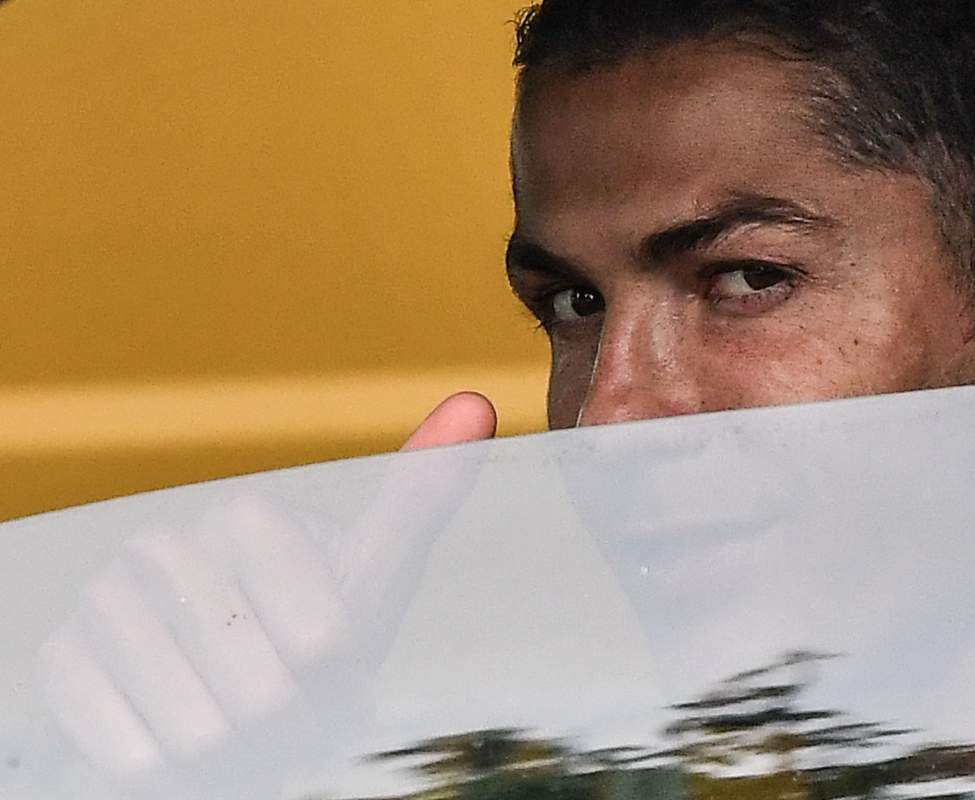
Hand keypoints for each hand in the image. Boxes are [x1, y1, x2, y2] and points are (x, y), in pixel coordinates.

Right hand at [36, 393, 496, 798]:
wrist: (223, 696)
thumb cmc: (310, 635)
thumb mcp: (376, 571)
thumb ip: (423, 494)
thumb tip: (476, 403)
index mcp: (248, 518)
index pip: (323, 645)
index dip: (336, 682)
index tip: (327, 669)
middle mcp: (164, 545)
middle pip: (264, 692)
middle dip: (287, 726)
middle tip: (283, 708)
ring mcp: (103, 602)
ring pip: (196, 731)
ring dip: (231, 756)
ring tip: (235, 724)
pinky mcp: (59, 662)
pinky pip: (127, 751)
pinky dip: (167, 767)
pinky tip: (173, 734)